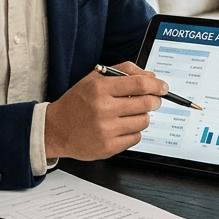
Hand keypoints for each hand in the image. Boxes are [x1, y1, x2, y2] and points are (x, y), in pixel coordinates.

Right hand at [44, 62, 167, 160]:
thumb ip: (123, 72)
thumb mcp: (94, 78)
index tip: (163, 87)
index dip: (157, 85)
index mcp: (99, 88)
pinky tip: (121, 127)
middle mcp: (102, 108)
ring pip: (143, 121)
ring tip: (130, 114)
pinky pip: (136, 138)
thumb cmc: (77, 102)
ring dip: (143, 116)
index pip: (139, 84)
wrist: (56, 129)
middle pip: (146, 103)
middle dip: (154, 101)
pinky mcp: (108, 147)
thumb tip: (151, 77)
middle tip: (153, 100)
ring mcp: (106, 129)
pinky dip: (134, 131)